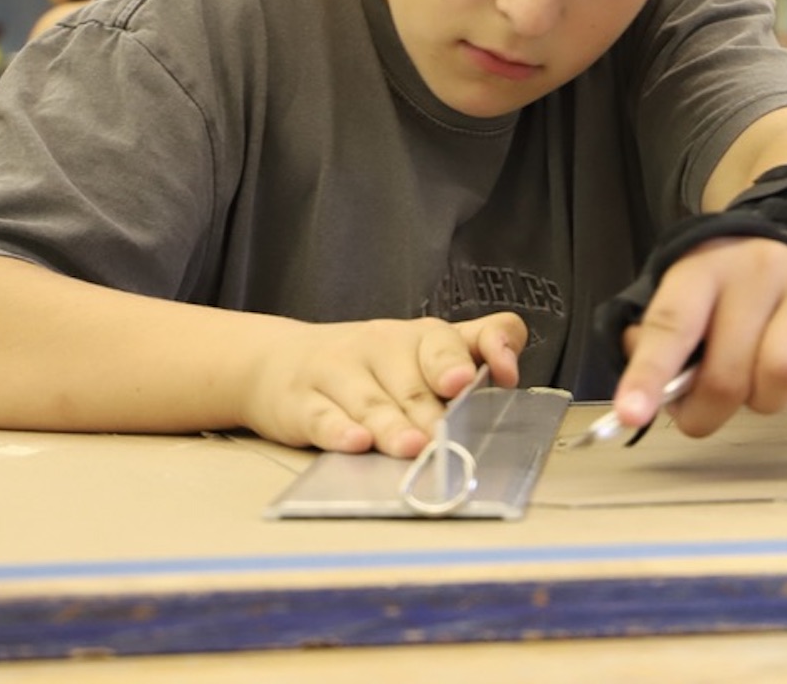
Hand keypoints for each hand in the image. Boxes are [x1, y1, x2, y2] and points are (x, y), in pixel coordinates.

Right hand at [244, 312, 525, 457]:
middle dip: (432, 408)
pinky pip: (322, 415)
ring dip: (392, 425)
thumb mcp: (419, 355)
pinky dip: (339, 430)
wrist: (277, 361)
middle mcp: (380, 346)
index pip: (454, 337)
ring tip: (412, 448)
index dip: (485, 350)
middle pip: (413, 378)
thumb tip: (509, 374)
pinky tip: (355, 442)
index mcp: (419, 338)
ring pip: (370, 400)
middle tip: (447, 434)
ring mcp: (338, 371)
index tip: (499, 376)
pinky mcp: (301, 401)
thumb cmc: (368, 367)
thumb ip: (471, 357)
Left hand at [612, 236, 786, 436]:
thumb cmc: (735, 288)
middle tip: (705, 413)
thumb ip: (658, 340)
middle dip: (710, 411)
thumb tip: (644, 391)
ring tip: (759, 383)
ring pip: (783, 376)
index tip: (631, 414)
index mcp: (704, 268)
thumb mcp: (689, 295)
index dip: (648, 374)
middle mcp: (757, 270)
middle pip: (728, 372)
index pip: (670, 324)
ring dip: (765, 401)